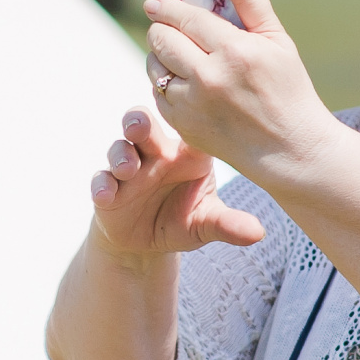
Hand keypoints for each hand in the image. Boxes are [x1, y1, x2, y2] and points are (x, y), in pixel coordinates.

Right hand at [89, 107, 263, 259]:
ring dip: (121, 154)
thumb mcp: (207, 223)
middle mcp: (156, 153)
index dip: (186, 116)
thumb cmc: (184, 220)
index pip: (187, 126)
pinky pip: (101, 180)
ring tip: (128, 169)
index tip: (186, 114)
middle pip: (144, 124)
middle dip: (138, 122)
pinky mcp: (108, 189)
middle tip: (139, 127)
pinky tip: (106, 196)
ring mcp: (129, 169)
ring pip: (119, 148)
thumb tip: (258, 233)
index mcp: (187, 153)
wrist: (147, 245)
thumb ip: (229, 224)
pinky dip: (102, 186)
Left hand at [143, 0, 331, 174]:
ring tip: (179, 55)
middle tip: (168, 27)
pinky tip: (185, 81)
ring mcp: (192, 105)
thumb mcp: (277, 40)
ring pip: (154, 66)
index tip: (154, 2)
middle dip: (161, 28)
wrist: (289, 149)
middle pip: (161, 39)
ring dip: (160, 55)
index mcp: (235, 50)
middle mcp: (208, 77)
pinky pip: (157, 92)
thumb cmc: (288, 89)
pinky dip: (165, 83)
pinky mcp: (182, 125)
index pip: (186, 18)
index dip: (166, 6)